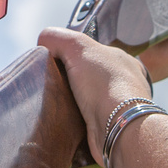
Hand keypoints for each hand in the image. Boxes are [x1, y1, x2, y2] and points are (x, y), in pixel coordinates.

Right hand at [37, 27, 156, 164]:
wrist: (119, 129)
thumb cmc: (105, 84)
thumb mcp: (78, 47)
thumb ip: (58, 38)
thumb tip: (43, 42)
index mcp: (123, 61)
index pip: (94, 53)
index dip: (73, 54)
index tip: (56, 61)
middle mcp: (124, 84)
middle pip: (88, 77)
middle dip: (69, 80)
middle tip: (51, 83)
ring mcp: (117, 108)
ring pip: (85, 100)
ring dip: (69, 102)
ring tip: (54, 102)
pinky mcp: (108, 130)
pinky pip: (85, 122)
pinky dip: (73, 121)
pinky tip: (63, 119)